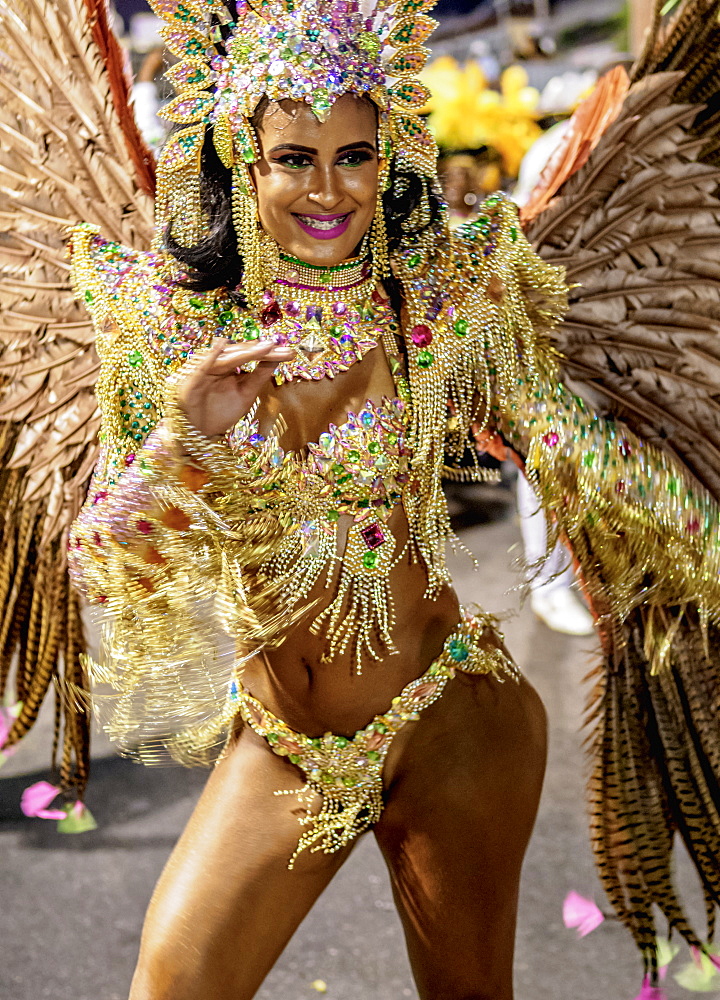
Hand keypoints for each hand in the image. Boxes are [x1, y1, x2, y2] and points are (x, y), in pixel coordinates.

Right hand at [177, 338, 294, 438]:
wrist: (199, 434)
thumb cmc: (221, 412)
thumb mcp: (246, 393)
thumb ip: (259, 375)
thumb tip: (278, 357)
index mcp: (228, 366)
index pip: (250, 355)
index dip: (269, 353)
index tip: (291, 352)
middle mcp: (215, 364)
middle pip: (241, 354)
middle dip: (262, 351)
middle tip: (282, 348)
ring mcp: (203, 371)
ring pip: (226, 358)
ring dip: (245, 351)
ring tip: (265, 346)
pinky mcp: (191, 382)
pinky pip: (201, 367)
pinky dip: (210, 357)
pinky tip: (221, 344)